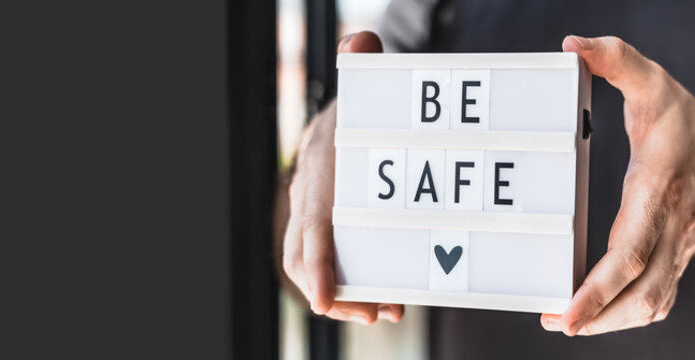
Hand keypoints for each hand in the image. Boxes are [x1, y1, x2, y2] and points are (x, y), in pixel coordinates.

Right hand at [282, 31, 403, 323]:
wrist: (346, 124)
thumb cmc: (359, 111)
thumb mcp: (364, 86)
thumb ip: (363, 62)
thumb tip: (362, 40)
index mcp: (319, 169)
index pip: (310, 224)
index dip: (317, 263)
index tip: (327, 300)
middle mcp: (311, 198)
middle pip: (305, 259)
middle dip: (335, 293)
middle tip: (372, 313)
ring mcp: (318, 219)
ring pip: (318, 271)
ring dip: (349, 298)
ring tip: (384, 312)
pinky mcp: (334, 233)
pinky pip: (336, 268)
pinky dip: (358, 289)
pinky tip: (388, 302)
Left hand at [542, 36, 694, 335]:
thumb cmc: (684, 123)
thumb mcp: (652, 83)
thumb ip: (615, 60)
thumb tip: (572, 45)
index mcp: (659, 190)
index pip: (630, 250)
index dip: (598, 285)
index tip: (568, 309)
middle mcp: (670, 229)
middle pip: (642, 292)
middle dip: (600, 316)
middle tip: (558, 323)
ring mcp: (675, 251)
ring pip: (650, 304)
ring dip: (608, 322)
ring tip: (566, 322)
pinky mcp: (671, 262)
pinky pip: (652, 300)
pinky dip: (622, 315)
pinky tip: (591, 316)